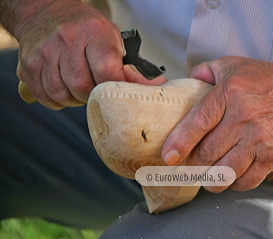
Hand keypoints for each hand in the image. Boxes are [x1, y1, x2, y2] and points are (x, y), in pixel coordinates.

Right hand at [15, 1, 165, 108]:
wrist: (46, 13)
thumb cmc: (86, 29)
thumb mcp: (112, 40)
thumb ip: (129, 67)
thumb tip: (155, 86)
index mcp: (93, 33)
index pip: (106, 70)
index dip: (114, 87)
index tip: (117, 90)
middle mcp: (66, 41)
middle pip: (82, 87)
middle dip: (92, 96)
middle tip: (96, 88)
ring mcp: (43, 54)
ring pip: (63, 95)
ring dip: (75, 99)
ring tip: (80, 87)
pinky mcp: (28, 66)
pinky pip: (47, 97)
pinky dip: (59, 100)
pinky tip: (65, 88)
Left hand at [161, 57, 272, 191]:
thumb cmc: (268, 81)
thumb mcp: (235, 65)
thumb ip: (206, 71)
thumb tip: (186, 81)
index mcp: (230, 93)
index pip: (198, 122)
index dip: (180, 142)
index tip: (168, 156)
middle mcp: (244, 117)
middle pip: (207, 152)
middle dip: (193, 164)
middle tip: (188, 165)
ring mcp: (259, 139)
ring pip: (224, 172)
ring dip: (210, 179)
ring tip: (206, 176)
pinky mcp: (272, 157)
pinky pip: (246, 180)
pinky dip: (233, 184)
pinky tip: (229, 177)